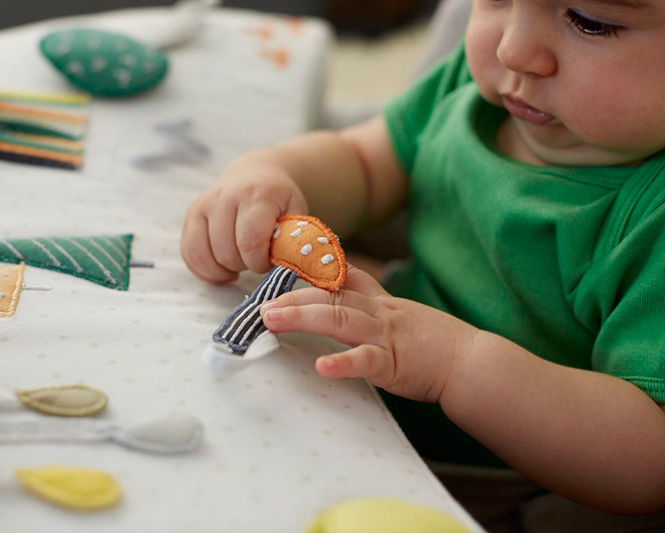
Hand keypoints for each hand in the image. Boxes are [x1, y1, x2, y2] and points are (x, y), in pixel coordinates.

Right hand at [181, 160, 307, 282]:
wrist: (256, 174)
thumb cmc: (279, 201)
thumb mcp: (296, 214)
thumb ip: (292, 240)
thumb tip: (284, 266)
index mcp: (256, 195)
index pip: (250, 241)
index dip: (259, 262)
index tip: (267, 261)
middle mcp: (224, 197)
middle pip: (226, 252)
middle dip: (243, 265)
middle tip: (255, 258)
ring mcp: (203, 205)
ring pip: (202, 256)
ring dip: (222, 270)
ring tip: (238, 264)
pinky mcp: (190, 216)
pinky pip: (189, 254)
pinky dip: (204, 270)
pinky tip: (222, 269)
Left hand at [260, 267, 479, 402]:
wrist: (470, 360)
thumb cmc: (433, 341)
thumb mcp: (397, 311)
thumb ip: (369, 300)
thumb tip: (338, 291)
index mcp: (378, 302)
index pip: (339, 280)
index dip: (307, 275)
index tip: (278, 271)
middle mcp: (378, 312)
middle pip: (329, 298)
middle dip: (291, 299)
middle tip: (259, 305)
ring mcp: (385, 335)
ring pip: (340, 319)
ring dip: (303, 318)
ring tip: (272, 320)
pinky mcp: (395, 363)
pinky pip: (366, 362)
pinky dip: (344, 364)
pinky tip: (322, 367)